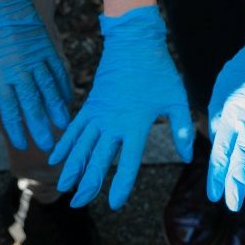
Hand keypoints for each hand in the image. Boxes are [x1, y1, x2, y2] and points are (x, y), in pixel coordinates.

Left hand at [0, 0, 72, 152]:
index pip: (9, 107)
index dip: (17, 128)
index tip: (24, 144)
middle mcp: (20, 68)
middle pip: (33, 104)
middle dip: (41, 127)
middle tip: (49, 146)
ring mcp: (36, 57)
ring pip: (50, 89)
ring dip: (57, 110)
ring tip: (64, 127)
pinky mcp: (46, 45)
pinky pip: (58, 70)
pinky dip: (63, 86)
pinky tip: (67, 99)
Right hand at [49, 6, 191, 209]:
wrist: (133, 41)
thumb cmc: (158, 70)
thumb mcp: (176, 98)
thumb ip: (181, 128)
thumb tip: (189, 156)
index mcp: (135, 125)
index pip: (127, 163)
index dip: (120, 185)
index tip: (114, 204)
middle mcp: (112, 123)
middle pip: (97, 159)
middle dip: (87, 183)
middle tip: (77, 204)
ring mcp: (98, 114)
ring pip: (80, 146)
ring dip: (71, 168)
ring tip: (63, 187)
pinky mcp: (90, 104)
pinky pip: (73, 128)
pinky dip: (64, 143)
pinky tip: (55, 157)